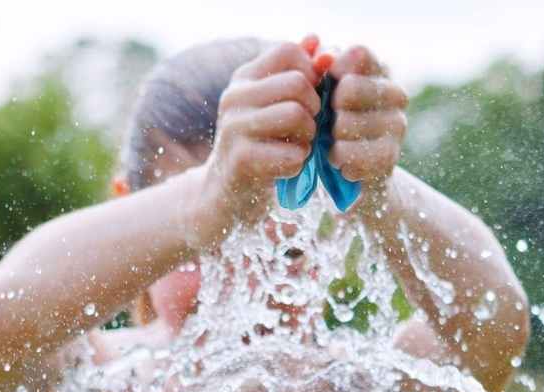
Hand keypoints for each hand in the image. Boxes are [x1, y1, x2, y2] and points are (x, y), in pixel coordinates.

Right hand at [198, 37, 331, 234]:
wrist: (225, 197)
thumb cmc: (260, 150)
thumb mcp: (273, 107)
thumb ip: (297, 74)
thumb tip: (318, 41)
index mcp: (244, 78)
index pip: (290, 51)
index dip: (311, 74)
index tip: (309, 101)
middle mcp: (235, 96)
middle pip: (298, 84)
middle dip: (315, 110)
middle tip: (308, 131)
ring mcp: (234, 127)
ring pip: (297, 115)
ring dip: (309, 138)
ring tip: (300, 150)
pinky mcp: (241, 160)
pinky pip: (292, 154)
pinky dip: (299, 164)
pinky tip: (289, 170)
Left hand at [328, 46, 408, 205]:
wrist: (354, 175)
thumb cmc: (333, 126)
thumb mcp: (323, 93)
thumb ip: (320, 68)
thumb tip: (323, 56)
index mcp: (380, 71)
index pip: (358, 54)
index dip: (334, 72)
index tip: (326, 92)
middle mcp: (396, 94)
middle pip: (349, 88)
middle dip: (329, 111)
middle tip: (328, 128)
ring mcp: (397, 125)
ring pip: (345, 124)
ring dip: (330, 141)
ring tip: (333, 148)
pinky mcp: (391, 156)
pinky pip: (352, 155)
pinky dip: (340, 162)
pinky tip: (342, 165)